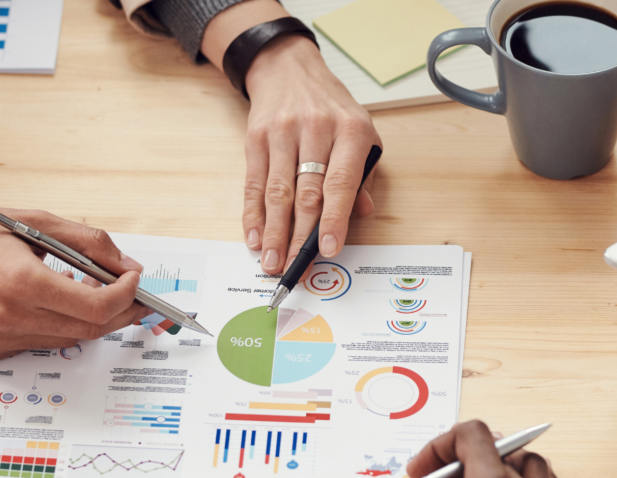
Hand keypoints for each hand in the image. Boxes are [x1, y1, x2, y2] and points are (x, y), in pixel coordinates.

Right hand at [0, 205, 148, 363]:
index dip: (126, 296)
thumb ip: (88, 243)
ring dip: (87, 319)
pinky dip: (54, 326)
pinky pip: (37, 345)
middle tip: (130, 294)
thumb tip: (127, 267)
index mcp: (21, 282)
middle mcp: (7, 318)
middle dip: (119, 312)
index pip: (97, 307)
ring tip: (87, 291)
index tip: (134, 281)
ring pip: (66, 340)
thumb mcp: (34, 220)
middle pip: (89, 330)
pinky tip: (48, 304)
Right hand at [242, 35, 380, 273]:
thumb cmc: (331, 109)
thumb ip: (363, 176)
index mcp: (350, 131)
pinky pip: (254, 183)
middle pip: (306, 193)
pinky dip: (253, 214)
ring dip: (273, 232)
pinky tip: (254, 236)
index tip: (329, 249)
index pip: (341, 183)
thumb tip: (361, 214)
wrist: (290, 70)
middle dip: (299, 236)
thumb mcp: (361, 133)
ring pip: (277, 192)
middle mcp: (316, 129)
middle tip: (295, 268)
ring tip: (272, 261)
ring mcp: (282, 132)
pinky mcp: (256, 138)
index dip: (334, 219)